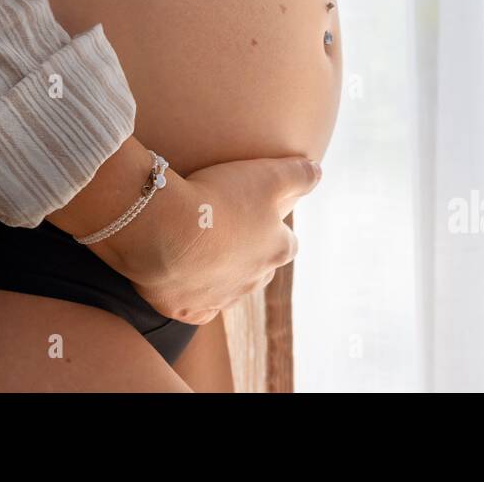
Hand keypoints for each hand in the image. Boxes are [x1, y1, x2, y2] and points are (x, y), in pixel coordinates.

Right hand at [103, 155, 322, 324]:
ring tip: (200, 248)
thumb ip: (298, 174)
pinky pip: (198, 307)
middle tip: (226, 229)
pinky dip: (193, 294)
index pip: (287, 242)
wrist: (165, 231)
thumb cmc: (219, 199)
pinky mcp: (190, 311)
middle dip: (249, 253)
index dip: (274, 227)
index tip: (256, 213)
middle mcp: (255, 280)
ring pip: (230, 288)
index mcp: (277, 250)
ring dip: (220, 272)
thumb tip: (318, 171)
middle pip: (260, 268)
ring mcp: (222, 299)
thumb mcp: (267, 175)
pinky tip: (182, 277)